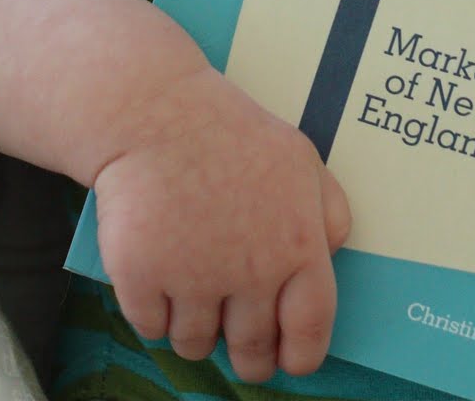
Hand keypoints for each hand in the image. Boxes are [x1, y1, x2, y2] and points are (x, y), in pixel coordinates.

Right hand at [93, 64, 350, 384]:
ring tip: (194, 294)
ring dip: (196, 330)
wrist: (156, 114)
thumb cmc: (232, 133)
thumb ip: (329, 212)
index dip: (299, 356)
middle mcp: (250, 273)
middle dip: (247, 357)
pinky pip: (151, 329)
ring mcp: (193, 280)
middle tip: (240, 348)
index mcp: (297, 246)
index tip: (288, 360)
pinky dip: (154, 313)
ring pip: (196, 344)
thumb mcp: (301, 160)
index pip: (309, 332)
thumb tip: (333, 258)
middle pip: (251, 351)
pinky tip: (159, 278)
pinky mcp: (141, 280)